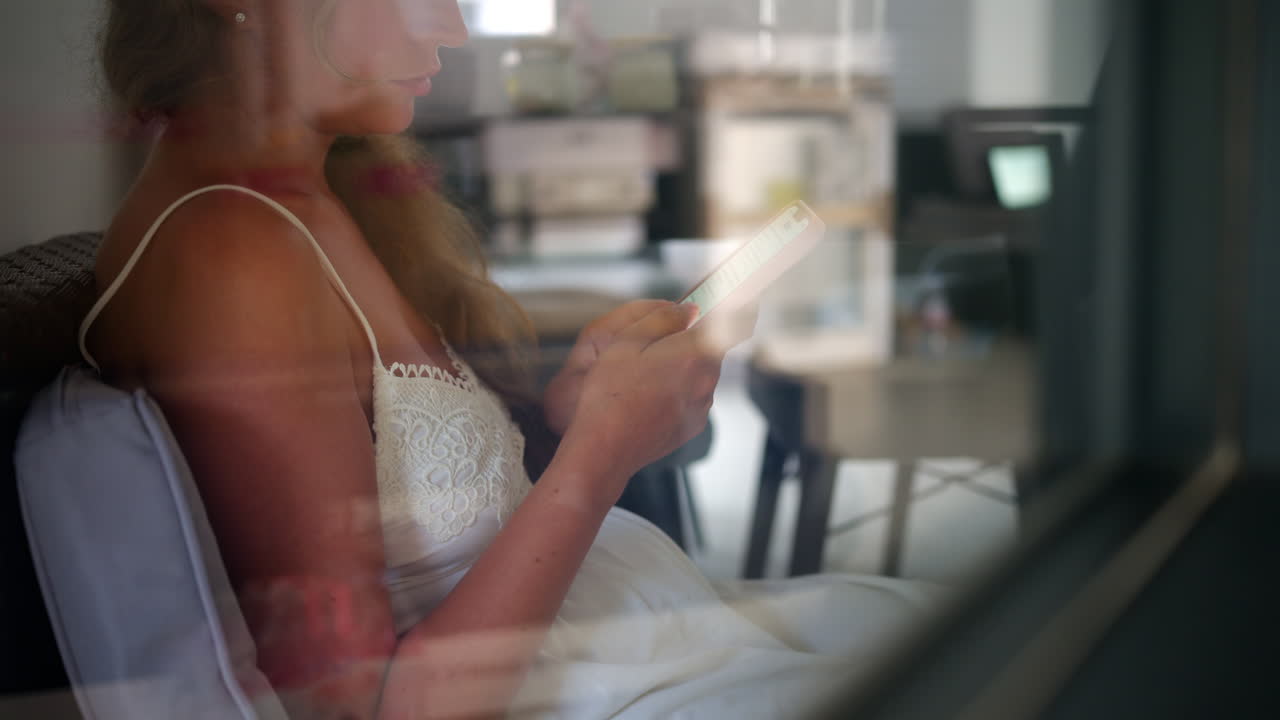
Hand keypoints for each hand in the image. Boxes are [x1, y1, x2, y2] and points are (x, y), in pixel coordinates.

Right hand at [560, 302, 724, 486]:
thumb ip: (663, 319)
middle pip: (709, 348)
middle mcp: (706, 381)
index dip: (737, 307)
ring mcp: (701, 406)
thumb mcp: (627, 342)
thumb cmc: (611, 395)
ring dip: (680, 367)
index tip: (738, 299)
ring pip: (698, 373)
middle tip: (655, 342)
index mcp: (694, 354)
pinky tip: (646, 397)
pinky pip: (690, 397)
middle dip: (690, 340)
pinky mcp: (692, 425)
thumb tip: (689, 309)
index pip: (733, 322)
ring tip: (643, 375)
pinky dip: (675, 390)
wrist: (606, 449)